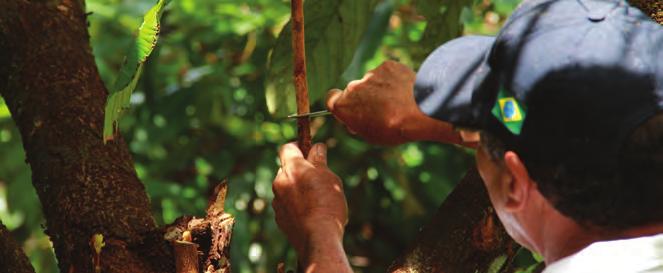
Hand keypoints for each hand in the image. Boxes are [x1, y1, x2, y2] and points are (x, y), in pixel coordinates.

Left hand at [272, 143, 349, 271]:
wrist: (318, 238)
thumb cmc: (327, 204)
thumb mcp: (329, 177)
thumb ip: (319, 160)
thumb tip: (317, 147)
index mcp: (292, 168)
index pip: (287, 148)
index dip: (298, 146)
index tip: (309, 150)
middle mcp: (279, 182)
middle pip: (287, 169)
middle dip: (300, 170)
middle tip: (319, 178)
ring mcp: (277, 202)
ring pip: (287, 188)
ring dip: (298, 189)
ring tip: (317, 199)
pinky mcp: (279, 218)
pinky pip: (286, 205)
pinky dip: (296, 205)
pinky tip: (311, 213)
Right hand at [326, 61, 463, 145]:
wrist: (420, 111)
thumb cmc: (394, 128)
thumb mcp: (370, 136)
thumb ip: (358, 123)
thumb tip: (356, 118)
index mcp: (343, 105)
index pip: (331, 98)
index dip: (339, 103)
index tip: (349, 108)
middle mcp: (353, 86)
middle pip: (354, 91)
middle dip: (363, 98)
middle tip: (381, 110)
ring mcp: (370, 74)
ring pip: (372, 81)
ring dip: (380, 89)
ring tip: (398, 102)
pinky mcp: (387, 65)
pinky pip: (387, 73)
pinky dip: (393, 80)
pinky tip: (405, 91)